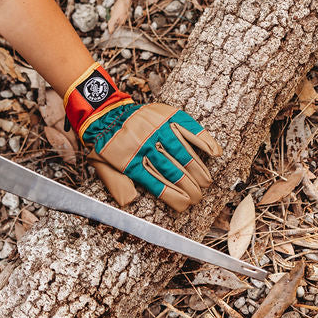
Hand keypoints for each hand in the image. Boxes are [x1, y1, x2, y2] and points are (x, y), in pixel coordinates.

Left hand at [82, 102, 221, 211]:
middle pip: (174, 170)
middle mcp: (147, 144)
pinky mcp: (166, 115)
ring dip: (199, 169)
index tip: (185, 205)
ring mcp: (158, 128)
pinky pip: (189, 128)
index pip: (158, 184)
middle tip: (199, 196)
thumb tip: (129, 202)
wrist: (103, 112)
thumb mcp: (102, 167)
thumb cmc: (105, 144)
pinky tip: (215, 152)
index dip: (174, 197)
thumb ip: (117, 185)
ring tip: (207, 182)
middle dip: (190, 187)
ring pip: (184, 152)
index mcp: (130, 160)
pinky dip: (203, 139)